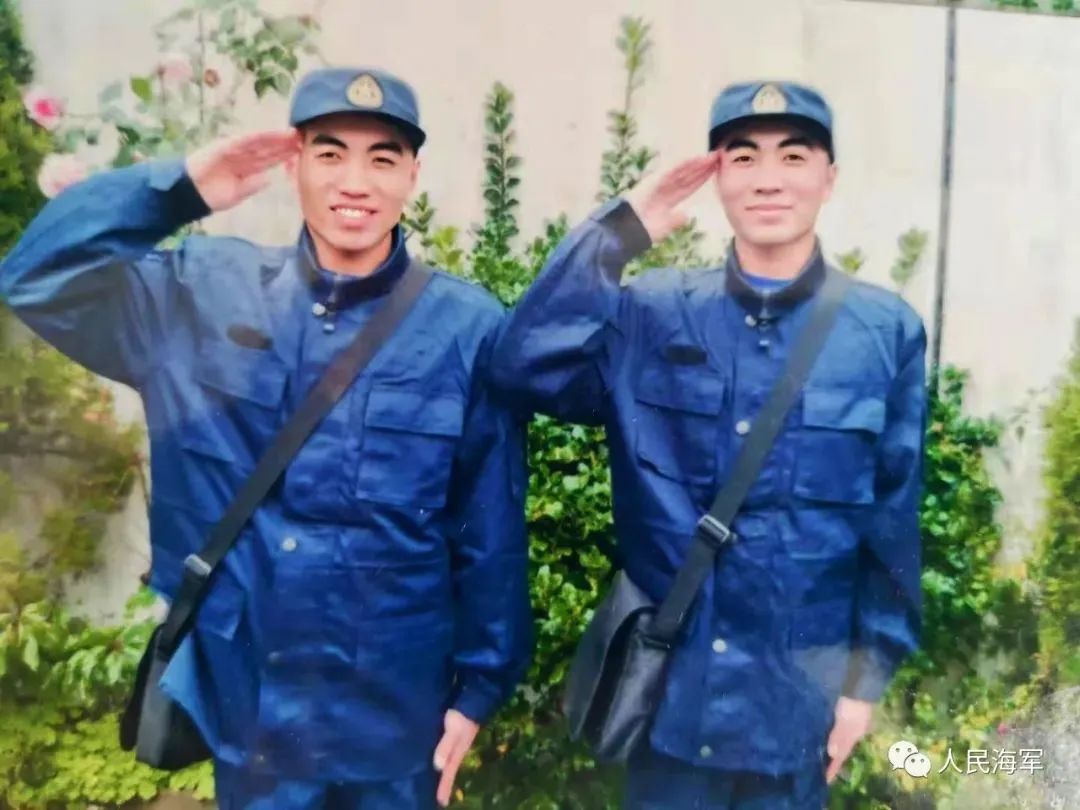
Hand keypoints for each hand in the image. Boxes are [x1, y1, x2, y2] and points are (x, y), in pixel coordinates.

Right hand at [185, 129, 299, 211]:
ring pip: (259, 143)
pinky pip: (244, 141)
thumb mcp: (238, 193)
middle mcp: (242, 156)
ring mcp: (233, 150)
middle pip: (268, 148)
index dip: (285, 155)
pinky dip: (257, 137)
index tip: (302, 151)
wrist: (189, 195)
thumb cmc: (211, 195)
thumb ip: (253, 185)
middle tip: (304, 137)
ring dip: (275, 137)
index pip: (270, 159)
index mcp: (247, 167)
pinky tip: (271, 134)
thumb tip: (269, 178)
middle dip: (285, 144)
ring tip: (292, 133)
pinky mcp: (224, 147)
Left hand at [433, 709, 479, 806]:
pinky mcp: (455, 734)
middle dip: (446, 784)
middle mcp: (459, 749)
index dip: (445, 787)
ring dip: (445, 773)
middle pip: (451, 770)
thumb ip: (446, 746)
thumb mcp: (454, 729)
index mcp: (459, 751)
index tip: (441, 802)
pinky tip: (438, 761)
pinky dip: (443, 760)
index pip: (450, 772)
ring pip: (450, 762)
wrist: (474, 698)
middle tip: (441, 798)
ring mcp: (458, 742)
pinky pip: (447, 752)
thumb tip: (438, 766)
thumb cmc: (463, 714)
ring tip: (438, 783)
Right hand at [625, 152, 720, 243]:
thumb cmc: (643, 230)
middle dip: (702, 168)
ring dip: (697, 164)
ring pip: (683, 172)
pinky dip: (684, 165)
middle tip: (718, 157)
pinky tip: (696, 159)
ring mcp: (660, 183)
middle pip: (688, 176)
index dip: (701, 178)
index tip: (715, 171)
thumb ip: (676, 219)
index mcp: (668, 199)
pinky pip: (673, 171)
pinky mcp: (655, 181)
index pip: (689, 186)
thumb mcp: (664, 226)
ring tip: (711, 156)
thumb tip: (686, 214)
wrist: (628, 230)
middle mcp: (665, 188)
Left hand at [825, 696, 874, 783]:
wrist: (861, 679)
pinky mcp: (845, 710)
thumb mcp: (846, 720)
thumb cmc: (853, 702)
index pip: (842, 755)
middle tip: (820, 768)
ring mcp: (850, 720)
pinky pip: (837, 726)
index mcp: (854, 734)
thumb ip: (839, 735)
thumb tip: (832, 754)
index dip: (834, 768)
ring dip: (831, 746)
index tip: (826, 781)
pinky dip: (831, 733)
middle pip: (842, 748)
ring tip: (819, 753)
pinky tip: (823, 732)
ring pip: (839, 737)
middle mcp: (853, 729)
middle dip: (833, 759)